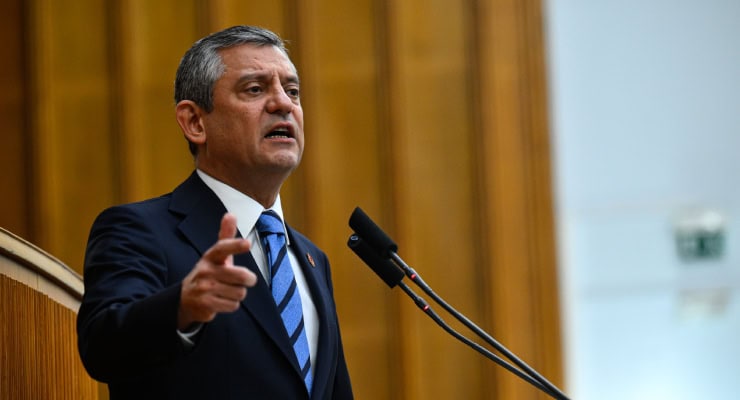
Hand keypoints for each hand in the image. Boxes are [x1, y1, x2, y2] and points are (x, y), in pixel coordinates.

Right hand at [178, 213, 256, 329]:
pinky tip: (223, 301)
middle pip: (241, 276)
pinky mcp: (206, 304)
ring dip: (238, 294)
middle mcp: (206, 271)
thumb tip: (231, 214)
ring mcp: (205, 288)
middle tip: (247, 280)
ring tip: (228, 291)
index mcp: (210, 256)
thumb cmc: (208, 273)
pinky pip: (233, 305)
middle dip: (248, 280)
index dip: (235, 245)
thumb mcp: (216, 255)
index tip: (247, 244)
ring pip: (240, 292)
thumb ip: (226, 236)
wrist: (185, 299)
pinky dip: (232, 305)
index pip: (223, 248)